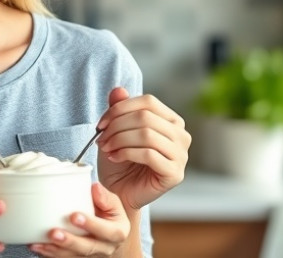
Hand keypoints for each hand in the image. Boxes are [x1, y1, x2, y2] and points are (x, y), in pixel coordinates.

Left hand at [28, 183, 129, 256]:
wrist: (108, 231)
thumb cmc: (107, 212)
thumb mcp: (112, 203)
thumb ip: (105, 197)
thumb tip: (94, 188)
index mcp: (117, 232)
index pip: (107, 231)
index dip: (91, 225)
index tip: (74, 216)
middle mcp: (105, 247)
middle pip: (87, 248)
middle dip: (69, 242)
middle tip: (54, 233)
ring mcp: (91, 256)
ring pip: (73, 257)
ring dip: (55, 251)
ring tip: (39, 244)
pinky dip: (49, 254)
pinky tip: (37, 247)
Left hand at [97, 88, 190, 210]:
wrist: (120, 192)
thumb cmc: (121, 161)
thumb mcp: (116, 130)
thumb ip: (119, 109)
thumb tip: (118, 90)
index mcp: (171, 120)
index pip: (148, 102)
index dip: (120, 108)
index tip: (100, 123)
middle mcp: (181, 135)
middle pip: (145, 117)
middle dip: (117, 126)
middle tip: (101, 139)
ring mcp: (181, 155)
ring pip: (146, 134)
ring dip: (119, 139)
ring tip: (106, 148)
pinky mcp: (175, 173)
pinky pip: (149, 154)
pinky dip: (126, 153)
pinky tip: (114, 157)